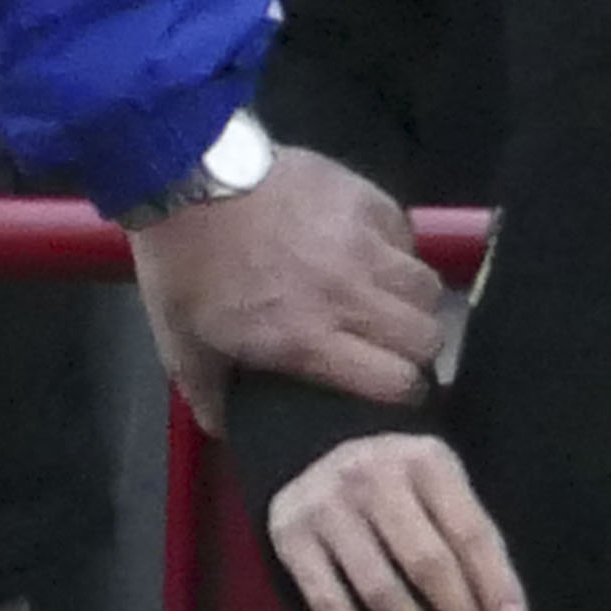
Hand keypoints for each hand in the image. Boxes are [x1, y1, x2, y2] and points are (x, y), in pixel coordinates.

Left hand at [125, 145, 449, 422]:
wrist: (188, 176)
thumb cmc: (185, 266)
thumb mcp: (181, 344)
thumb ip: (209, 395)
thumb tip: (227, 433)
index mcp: (309, 338)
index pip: (397, 382)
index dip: (403, 396)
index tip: (393, 395)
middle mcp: (350, 295)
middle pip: (429, 336)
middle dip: (418, 354)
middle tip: (394, 352)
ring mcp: (364, 242)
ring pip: (428, 286)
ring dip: (414, 305)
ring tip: (392, 306)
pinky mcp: (366, 198)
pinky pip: (408, 236)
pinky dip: (400, 253)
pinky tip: (376, 257)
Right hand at [266, 431, 526, 610]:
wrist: (313, 457)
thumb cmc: (398, 486)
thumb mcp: (438, 490)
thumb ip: (470, 542)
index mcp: (425, 460)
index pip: (469, 531)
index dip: (495, 584)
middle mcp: (374, 475)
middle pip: (427, 563)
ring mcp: (328, 505)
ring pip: (381, 589)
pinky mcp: (291, 537)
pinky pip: (327, 600)